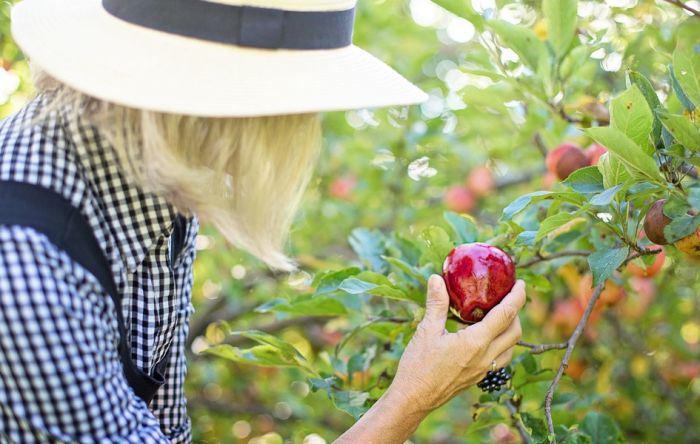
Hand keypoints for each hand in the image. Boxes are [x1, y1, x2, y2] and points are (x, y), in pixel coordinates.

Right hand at [335, 276, 524, 443]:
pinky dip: (502, 344)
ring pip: (510, 348)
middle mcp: (485, 357)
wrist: (414, 399)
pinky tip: (486, 337)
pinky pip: (500, 358)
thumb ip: (436, 304)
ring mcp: (483, 370)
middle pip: (515, 332)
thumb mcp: (426, 330)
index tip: (520, 283)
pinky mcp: (478, 377)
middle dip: (517, 312)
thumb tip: (437, 279)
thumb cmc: (418, 366)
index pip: (506, 315)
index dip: (517, 297)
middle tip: (509, 297)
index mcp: (475, 343)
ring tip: (500, 315)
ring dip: (511, 330)